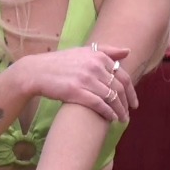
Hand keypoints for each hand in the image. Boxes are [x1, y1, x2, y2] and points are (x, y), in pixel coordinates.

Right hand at [17, 44, 137, 121]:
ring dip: (119, 110)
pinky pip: (99, 104)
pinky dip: (108, 113)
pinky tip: (111, 118)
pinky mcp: (76, 92)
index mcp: (98, 56)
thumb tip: (128, 51)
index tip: (133, 102)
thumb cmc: (59, 63)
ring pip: (111, 97)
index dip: (131, 91)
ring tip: (122, 119)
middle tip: (129, 113)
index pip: (122, 75)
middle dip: (127, 102)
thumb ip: (106, 50)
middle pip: (119, 87)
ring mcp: (85, 79)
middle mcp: (94, 66)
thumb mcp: (82, 51)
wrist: (36, 72)